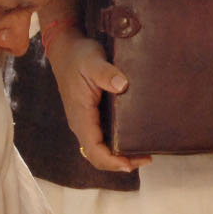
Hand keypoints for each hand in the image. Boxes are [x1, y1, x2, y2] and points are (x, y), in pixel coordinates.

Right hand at [46, 33, 149, 172]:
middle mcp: (81, 123)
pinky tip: (133, 139)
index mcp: (81, 115)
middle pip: (98, 156)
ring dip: (120, 156)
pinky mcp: (91, 116)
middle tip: (146, 158)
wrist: (66, 49)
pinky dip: (117, 145)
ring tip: (144, 153)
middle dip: (120, 163)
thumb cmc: (79, 56)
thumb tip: (122, 85)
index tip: (130, 163)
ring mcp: (86, 121)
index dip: (111, 161)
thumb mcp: (92, 60)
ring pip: (100, 149)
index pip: (94, 149)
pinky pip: (102, 139)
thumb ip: (105, 73)